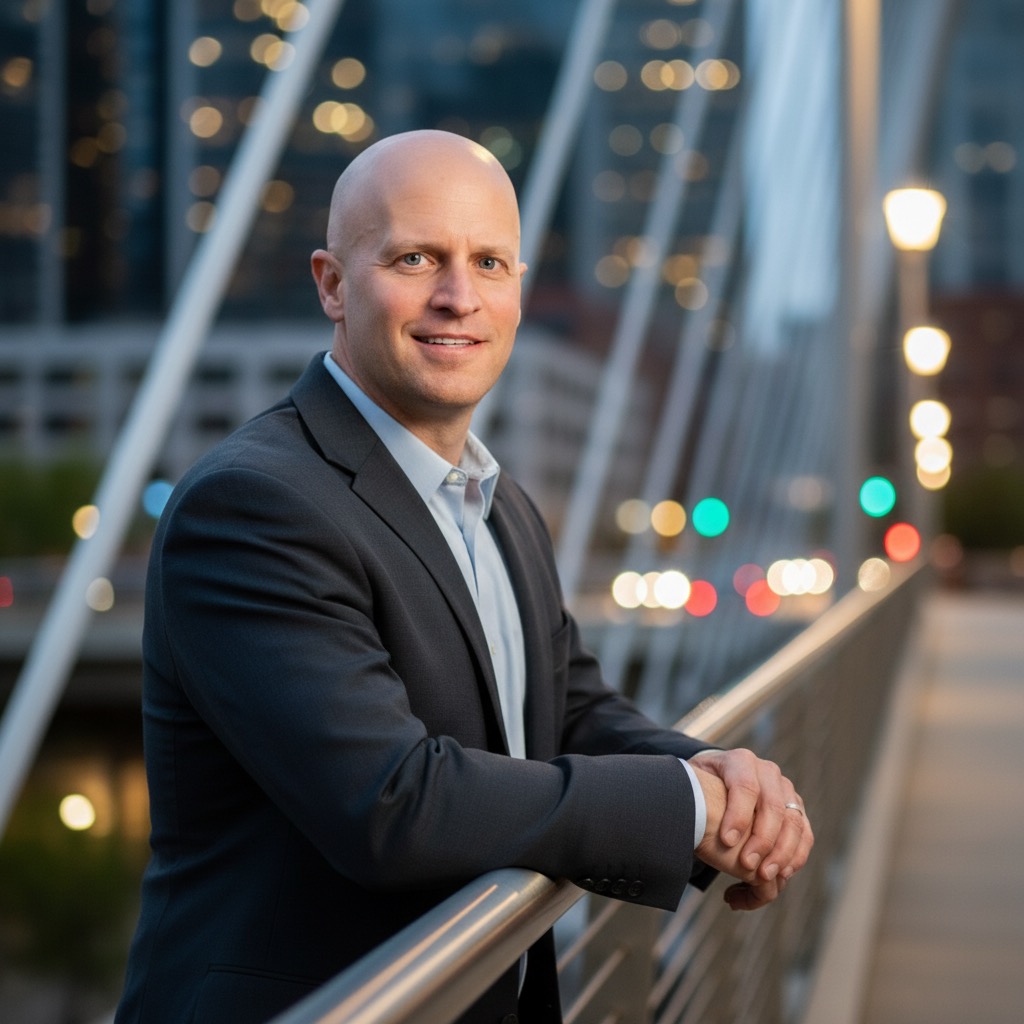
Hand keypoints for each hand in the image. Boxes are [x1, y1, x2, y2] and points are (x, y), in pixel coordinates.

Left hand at [689, 749, 812, 909]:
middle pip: (773, 805)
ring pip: (793, 820)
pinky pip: (804, 833)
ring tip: (764, 876)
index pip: (744, 785)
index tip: (727, 841)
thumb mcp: (691, 783)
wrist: (718, 781)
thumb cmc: (702, 786)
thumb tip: (677, 813)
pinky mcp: (796, 809)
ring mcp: (785, 790)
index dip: (738, 814)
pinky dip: (795, 855)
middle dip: (762, 839)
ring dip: (782, 852)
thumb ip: (690, 795)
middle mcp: (767, 772)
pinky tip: (781, 874)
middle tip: (748, 866)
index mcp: (739, 761)